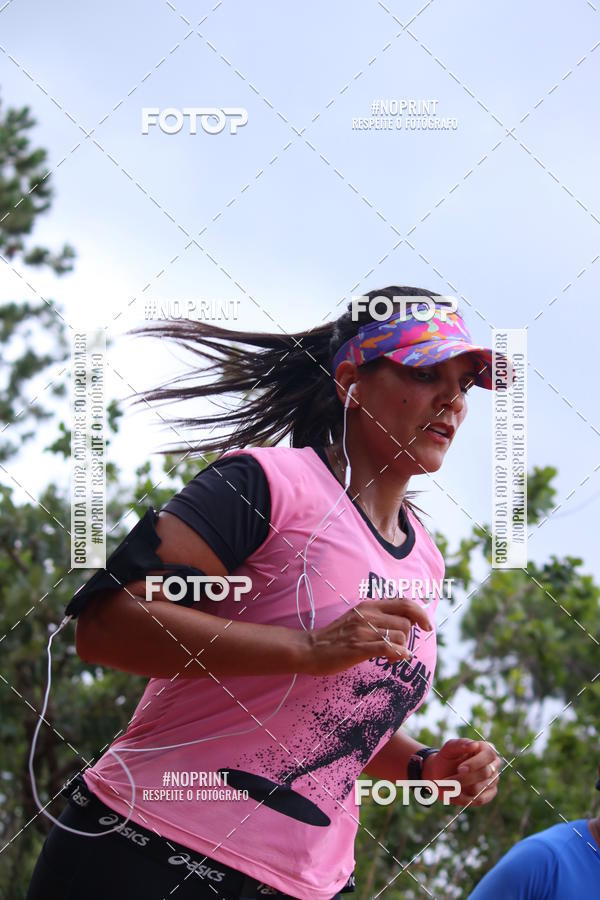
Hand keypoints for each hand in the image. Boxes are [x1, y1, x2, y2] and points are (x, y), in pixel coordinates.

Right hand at [299, 598, 432, 675]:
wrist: (309, 648)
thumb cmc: (336, 637)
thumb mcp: (357, 618)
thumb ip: (378, 617)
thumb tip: (405, 623)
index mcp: (368, 605)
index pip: (404, 603)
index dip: (421, 614)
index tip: (427, 627)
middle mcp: (367, 614)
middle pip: (406, 623)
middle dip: (408, 638)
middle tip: (398, 649)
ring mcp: (362, 630)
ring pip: (400, 636)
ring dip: (402, 649)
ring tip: (391, 657)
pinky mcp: (358, 647)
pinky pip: (388, 648)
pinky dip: (399, 654)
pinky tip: (397, 659)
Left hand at [422, 738, 500, 806]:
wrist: (441, 774)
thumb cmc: (447, 758)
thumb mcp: (449, 748)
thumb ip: (460, 744)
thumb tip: (475, 745)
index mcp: (486, 749)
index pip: (488, 755)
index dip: (475, 763)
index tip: (460, 769)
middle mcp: (493, 765)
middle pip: (485, 773)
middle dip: (464, 778)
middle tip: (446, 781)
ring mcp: (493, 780)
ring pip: (479, 788)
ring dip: (459, 789)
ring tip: (444, 786)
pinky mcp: (489, 795)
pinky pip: (479, 800)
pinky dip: (463, 799)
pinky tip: (451, 795)